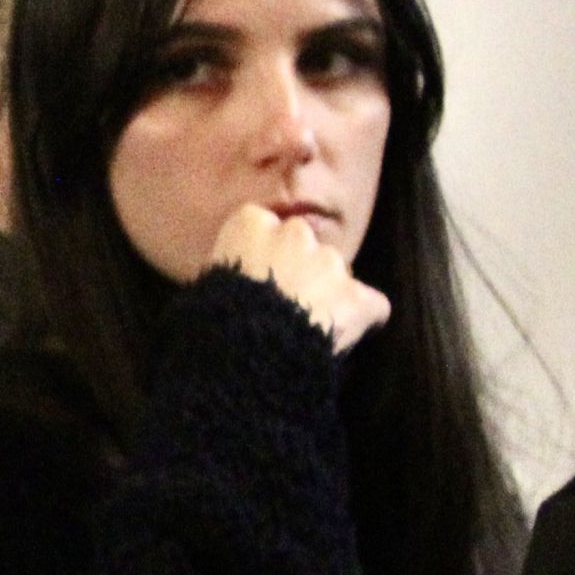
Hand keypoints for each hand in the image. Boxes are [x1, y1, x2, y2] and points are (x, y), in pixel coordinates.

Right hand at [209, 203, 390, 351]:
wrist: (244, 351)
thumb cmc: (210, 319)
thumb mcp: (203, 284)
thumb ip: (226, 270)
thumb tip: (227, 281)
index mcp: (249, 225)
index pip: (260, 223)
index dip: (260, 250)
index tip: (254, 273)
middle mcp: (295, 233)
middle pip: (304, 243)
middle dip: (299, 265)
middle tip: (282, 300)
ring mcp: (331, 263)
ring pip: (337, 273)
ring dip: (328, 292)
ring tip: (309, 324)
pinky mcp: (358, 297)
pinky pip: (370, 306)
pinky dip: (361, 319)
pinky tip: (342, 337)